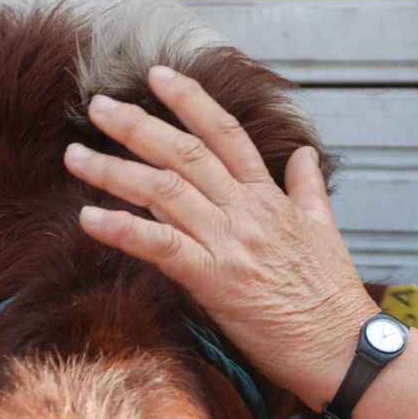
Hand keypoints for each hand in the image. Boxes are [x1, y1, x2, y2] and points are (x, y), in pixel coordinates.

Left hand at [63, 65, 377, 406]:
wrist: (342, 343)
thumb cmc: (332, 295)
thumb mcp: (326, 229)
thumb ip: (308, 188)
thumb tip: (306, 154)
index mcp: (269, 198)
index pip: (226, 134)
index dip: (191, 101)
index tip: (159, 75)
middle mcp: (245, 211)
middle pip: (184, 153)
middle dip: (136, 125)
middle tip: (97, 105)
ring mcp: (229, 243)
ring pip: (164, 192)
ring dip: (114, 171)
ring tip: (75, 156)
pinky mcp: (215, 281)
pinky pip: (160, 246)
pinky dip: (122, 229)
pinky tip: (87, 218)